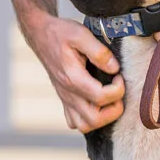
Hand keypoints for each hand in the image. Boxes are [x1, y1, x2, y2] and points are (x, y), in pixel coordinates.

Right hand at [20, 12, 124, 132]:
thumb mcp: (81, 34)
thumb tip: (114, 69)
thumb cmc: (60, 33)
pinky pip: (75, 122)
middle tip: (117, 90)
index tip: (119, 75)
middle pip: (94, 119)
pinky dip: (88, 119)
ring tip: (109, 100)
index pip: (101, 97)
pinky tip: (95, 104)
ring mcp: (65, 99)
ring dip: (102, 118)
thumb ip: (99, 52)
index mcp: (73, 78)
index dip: (118, 89)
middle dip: (113, 109)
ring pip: (84, 126)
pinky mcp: (64, 100)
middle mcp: (68, 93)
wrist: (40, 35)